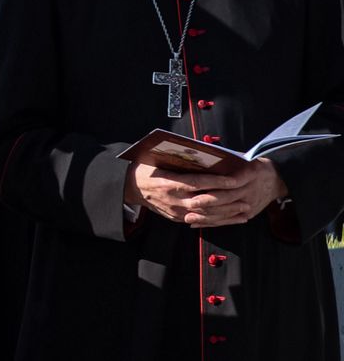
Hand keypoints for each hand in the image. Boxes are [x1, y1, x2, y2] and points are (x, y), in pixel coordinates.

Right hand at [124, 158, 288, 227]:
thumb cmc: (145, 169)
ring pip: (206, 215)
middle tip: (245, 196)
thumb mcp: (157, 159)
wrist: (130, 188)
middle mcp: (174, 200)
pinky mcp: (178, 219)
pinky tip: (233, 218)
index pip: (198, 183)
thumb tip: (204, 153)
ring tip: (244, 208)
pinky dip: (220, 221)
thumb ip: (179, 158)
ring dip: (227, 213)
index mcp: (169, 183)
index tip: (234, 179)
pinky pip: (202, 222)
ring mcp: (176, 212)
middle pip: (206, 202)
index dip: (217, 182)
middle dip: (227, 200)